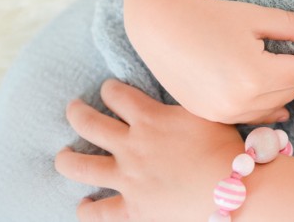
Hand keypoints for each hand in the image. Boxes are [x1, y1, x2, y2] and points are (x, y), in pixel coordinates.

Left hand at [56, 79, 244, 221]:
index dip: (110, 89)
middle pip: (89, 124)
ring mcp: (128, 179)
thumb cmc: (226, 147)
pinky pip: (99, 212)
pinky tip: (84, 204)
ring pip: (81, 166)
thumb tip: (187, 85)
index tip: (108, 88)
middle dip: (77, 112)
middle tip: (73, 107)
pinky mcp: (132, 209)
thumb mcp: (208, 111)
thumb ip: (188, 99)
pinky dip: (87, 209)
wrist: (231, 190)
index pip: (117, 95)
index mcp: (150, 118)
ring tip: (63, 155)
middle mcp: (131, 146)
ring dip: (67, 159)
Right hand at [126, 0, 293, 123]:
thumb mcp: (255, 17)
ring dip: (287, 93)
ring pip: (271, 108)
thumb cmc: (208, 17)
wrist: (161, 27)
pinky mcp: (211, 115)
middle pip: (289, 92)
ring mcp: (224, 112)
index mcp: (256, 76)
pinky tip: (279, 108)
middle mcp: (241, 101)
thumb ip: (291, 26)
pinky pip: (249, 116)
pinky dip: (266, 110)